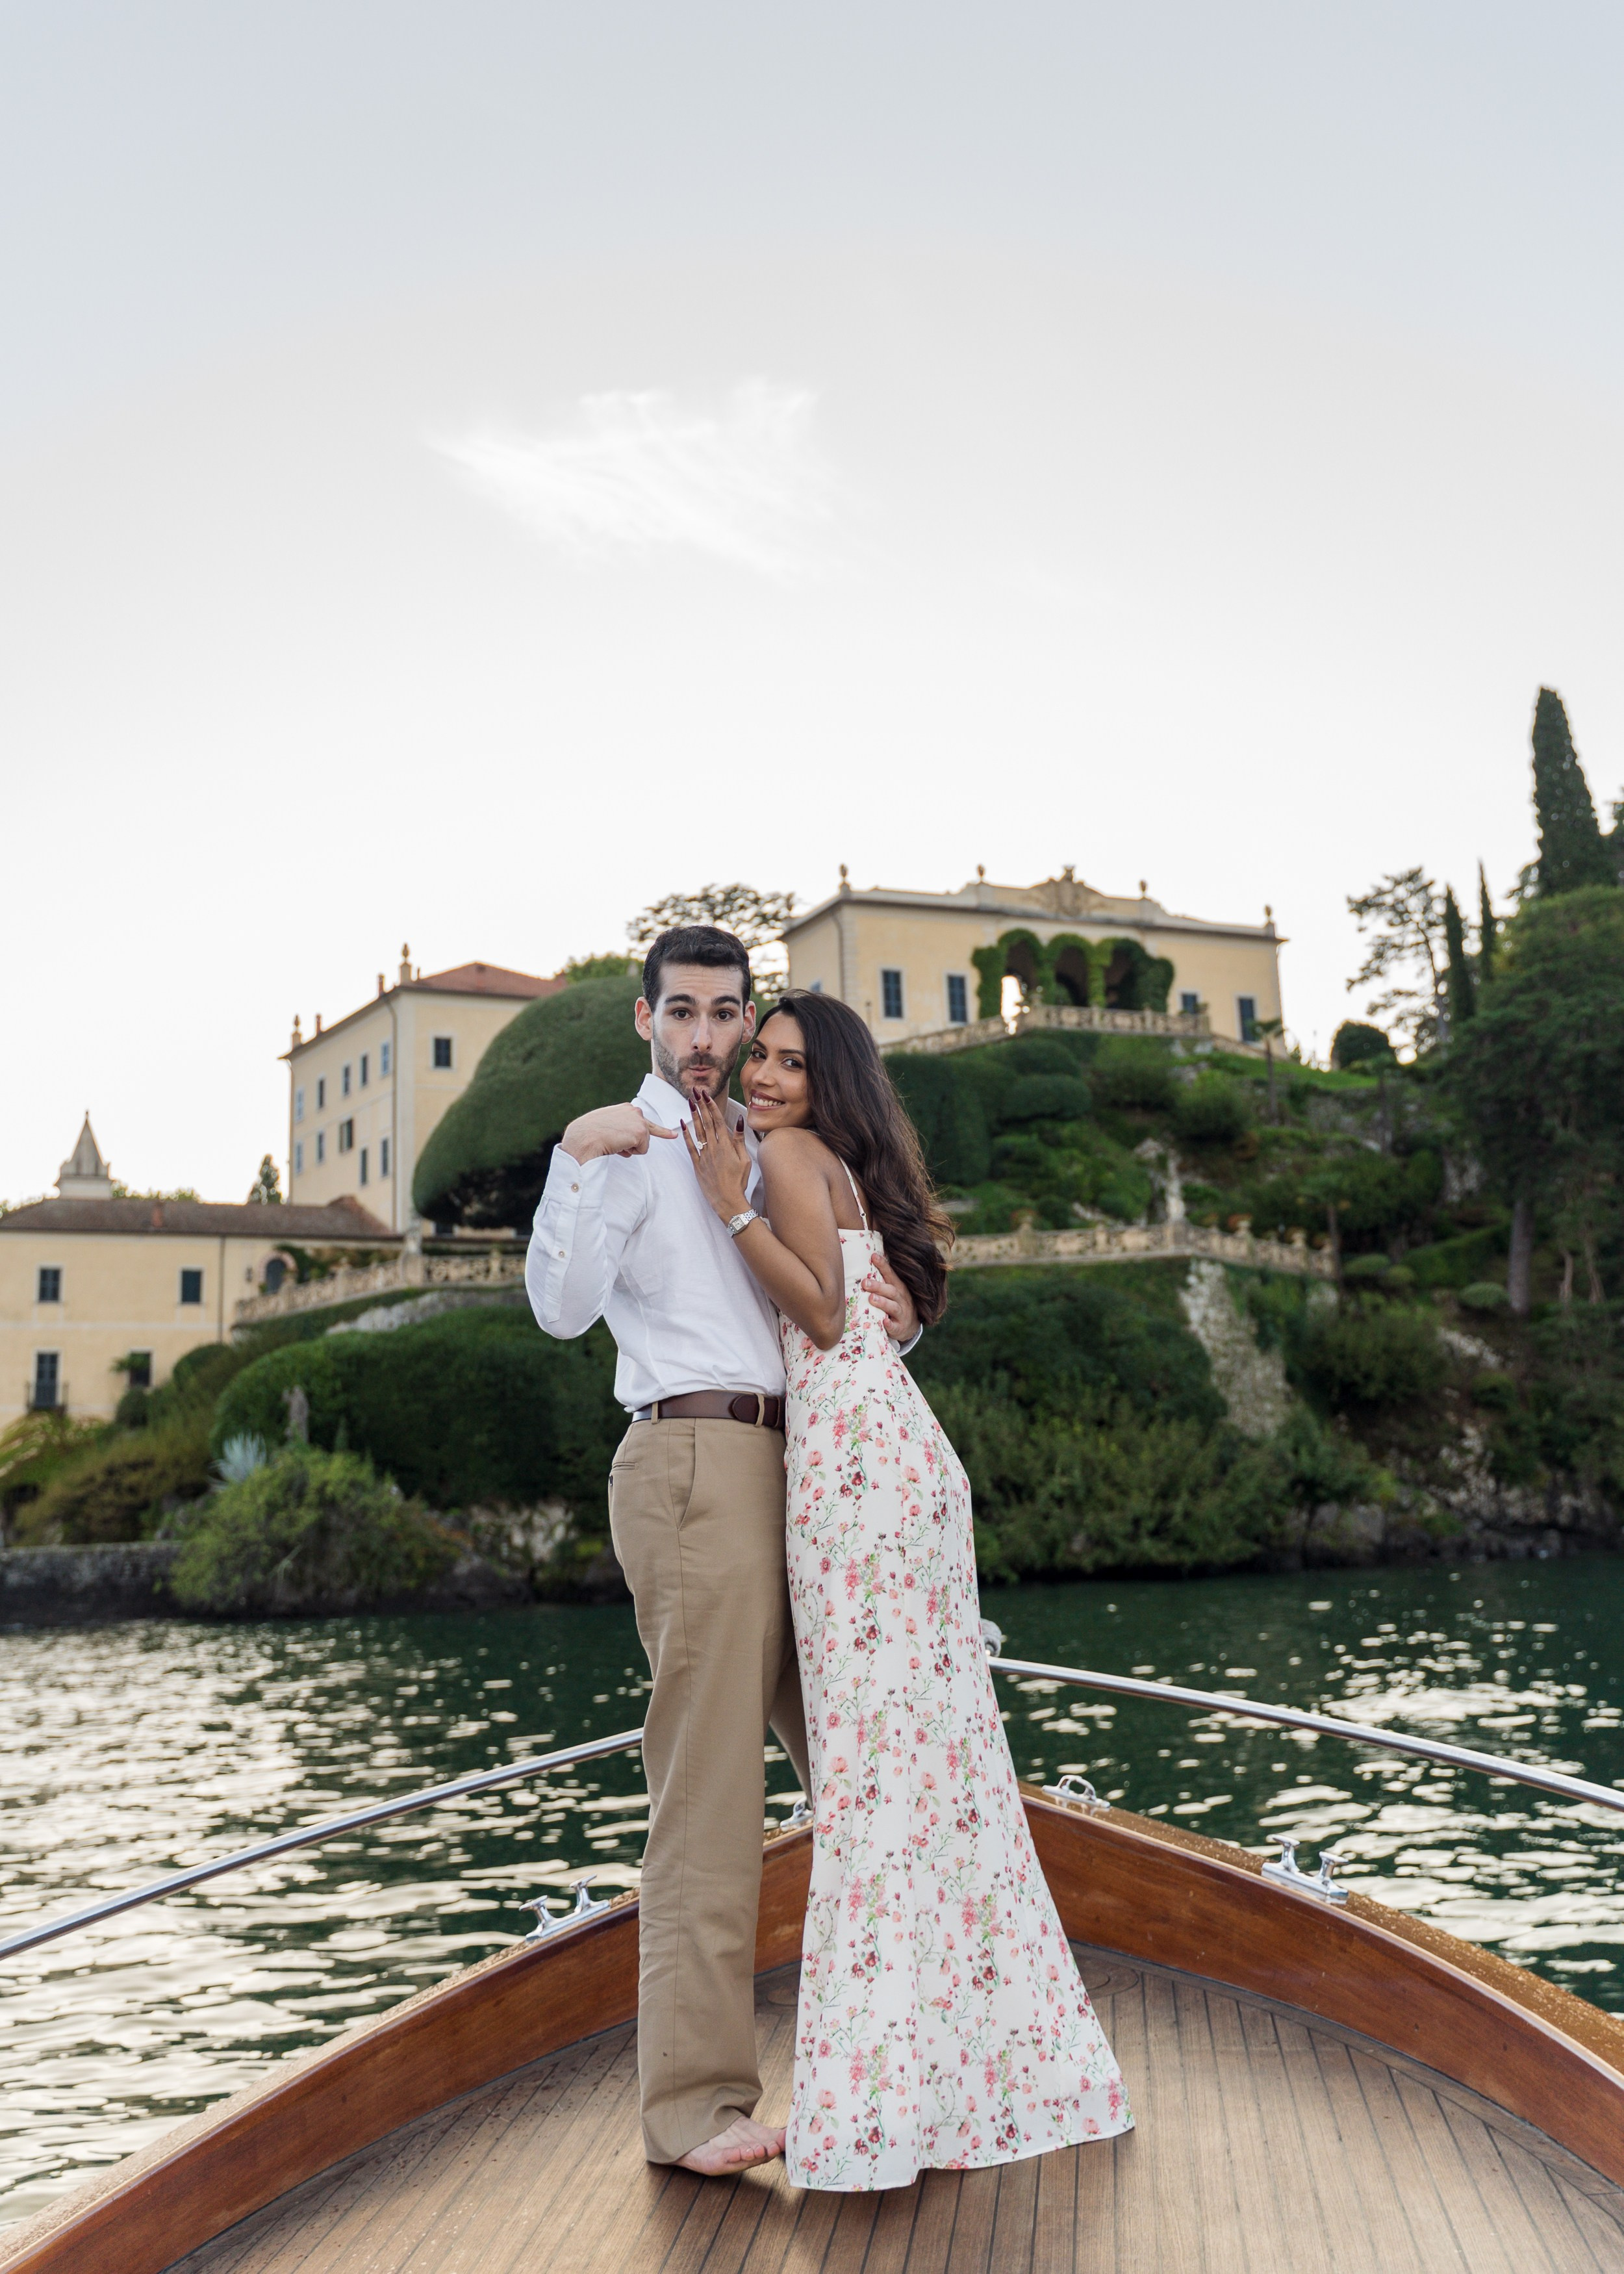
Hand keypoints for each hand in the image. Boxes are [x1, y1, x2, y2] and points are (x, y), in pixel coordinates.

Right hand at [560, 1101, 677, 1164]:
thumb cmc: (590, 1133)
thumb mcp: (607, 1124)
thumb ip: (620, 1128)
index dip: (660, 1131)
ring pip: (643, 1145)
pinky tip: (618, 1145)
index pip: (644, 1120)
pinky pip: (641, 1151)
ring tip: (614, 1142)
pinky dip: (630, 1152)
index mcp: (627, 1108)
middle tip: (615, 1140)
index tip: (673, 1135)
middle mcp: (635, 1111)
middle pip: (644, 1136)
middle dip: (632, 1143)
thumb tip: (628, 1145)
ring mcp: (639, 1121)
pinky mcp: (641, 1132)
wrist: (585, 1137)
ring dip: (629, 1148)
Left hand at [682, 1086, 753, 1221]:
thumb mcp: (745, 1160)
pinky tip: (681, 1124)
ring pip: (697, 1131)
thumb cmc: (739, 1181)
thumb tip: (739, 1120)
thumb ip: (739, 1139)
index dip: (711, 1106)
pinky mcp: (697, 1165)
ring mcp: (704, 1156)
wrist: (728, 1201)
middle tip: (695, 1091)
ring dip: (693, 1115)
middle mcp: (714, 1148)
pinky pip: (690, 1147)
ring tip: (689, 1102)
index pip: (717, 1120)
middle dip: (701, 1105)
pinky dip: (685, 1135)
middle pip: (706, 1122)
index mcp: (726, 1146)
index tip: (706, 1095)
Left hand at [864, 1253, 918, 1343]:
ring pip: (893, 1307)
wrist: (910, 1327)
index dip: (883, 1265)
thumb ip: (882, 1281)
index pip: (891, 1275)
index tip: (874, 1256)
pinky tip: (885, 1322)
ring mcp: (902, 1314)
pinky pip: (895, 1326)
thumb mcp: (893, 1292)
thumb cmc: (896, 1305)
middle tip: (865, 1282)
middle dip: (878, 1286)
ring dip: (882, 1302)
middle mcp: (902, 1299)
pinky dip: (890, 1325)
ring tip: (871, 1299)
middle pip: (891, 1290)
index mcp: (899, 1288)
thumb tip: (865, 1266)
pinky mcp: (900, 1328)